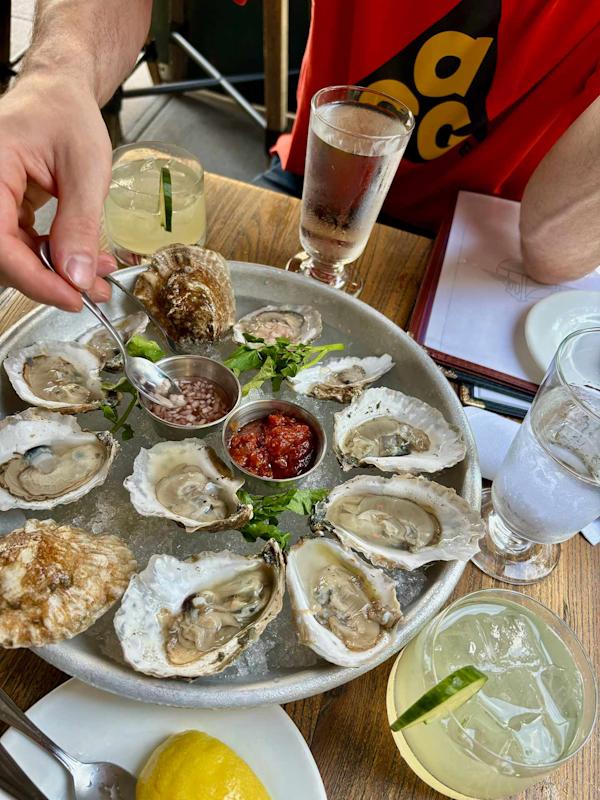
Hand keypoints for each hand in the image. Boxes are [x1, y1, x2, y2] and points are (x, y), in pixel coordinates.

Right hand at [0, 75, 115, 310]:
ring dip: (55, 273)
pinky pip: (20, 246)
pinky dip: (52, 259)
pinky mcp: (3, 209)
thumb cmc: (66, 114)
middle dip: (50, 280)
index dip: (35, 279)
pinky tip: (83, 261)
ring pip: (12, 256)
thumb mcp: (85, 170)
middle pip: (3, 256)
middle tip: (93, 291)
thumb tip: (77, 276)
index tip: (72, 297)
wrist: (59, 94)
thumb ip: (80, 224)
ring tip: (97, 277)